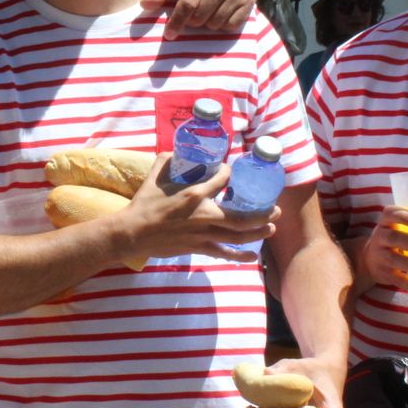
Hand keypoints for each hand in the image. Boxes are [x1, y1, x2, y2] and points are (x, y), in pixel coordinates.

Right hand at [114, 158, 275, 261]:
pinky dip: (240, 256)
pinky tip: (253, 256)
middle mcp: (203, 214)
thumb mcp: (155, 175)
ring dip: (257, 232)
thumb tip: (179, 151)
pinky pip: (223, 253)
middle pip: (241, 216)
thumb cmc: (144, 202)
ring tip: (271, 228)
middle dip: (263, 213)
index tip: (232, 172)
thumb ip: (168, 160)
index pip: (223, 180)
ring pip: (237, 236)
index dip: (231, 173)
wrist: (132, 232)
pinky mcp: (197, 247)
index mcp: (194, 194)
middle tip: (275, 209)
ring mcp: (202, 233)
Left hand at [140, 0, 255, 38]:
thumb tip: (145, 5)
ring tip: (206, 12)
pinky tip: (220, 13)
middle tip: (192, 14)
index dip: (177, 22)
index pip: (187, 6)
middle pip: (200, 18)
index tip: (169, 34)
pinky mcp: (248, 1)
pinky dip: (222, 25)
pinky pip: (231, 26)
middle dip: (192, 22)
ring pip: (215, 24)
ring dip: (207, 24)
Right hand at [356, 207, 407, 296]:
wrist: (367, 260)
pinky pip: (398, 280)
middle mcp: (380, 238)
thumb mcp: (398, 228)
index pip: (390, 214)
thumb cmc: (393, 240)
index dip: (403, 216)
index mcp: (386, 223)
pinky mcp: (384, 274)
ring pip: (394, 260)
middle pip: (393, 238)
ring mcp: (380, 257)